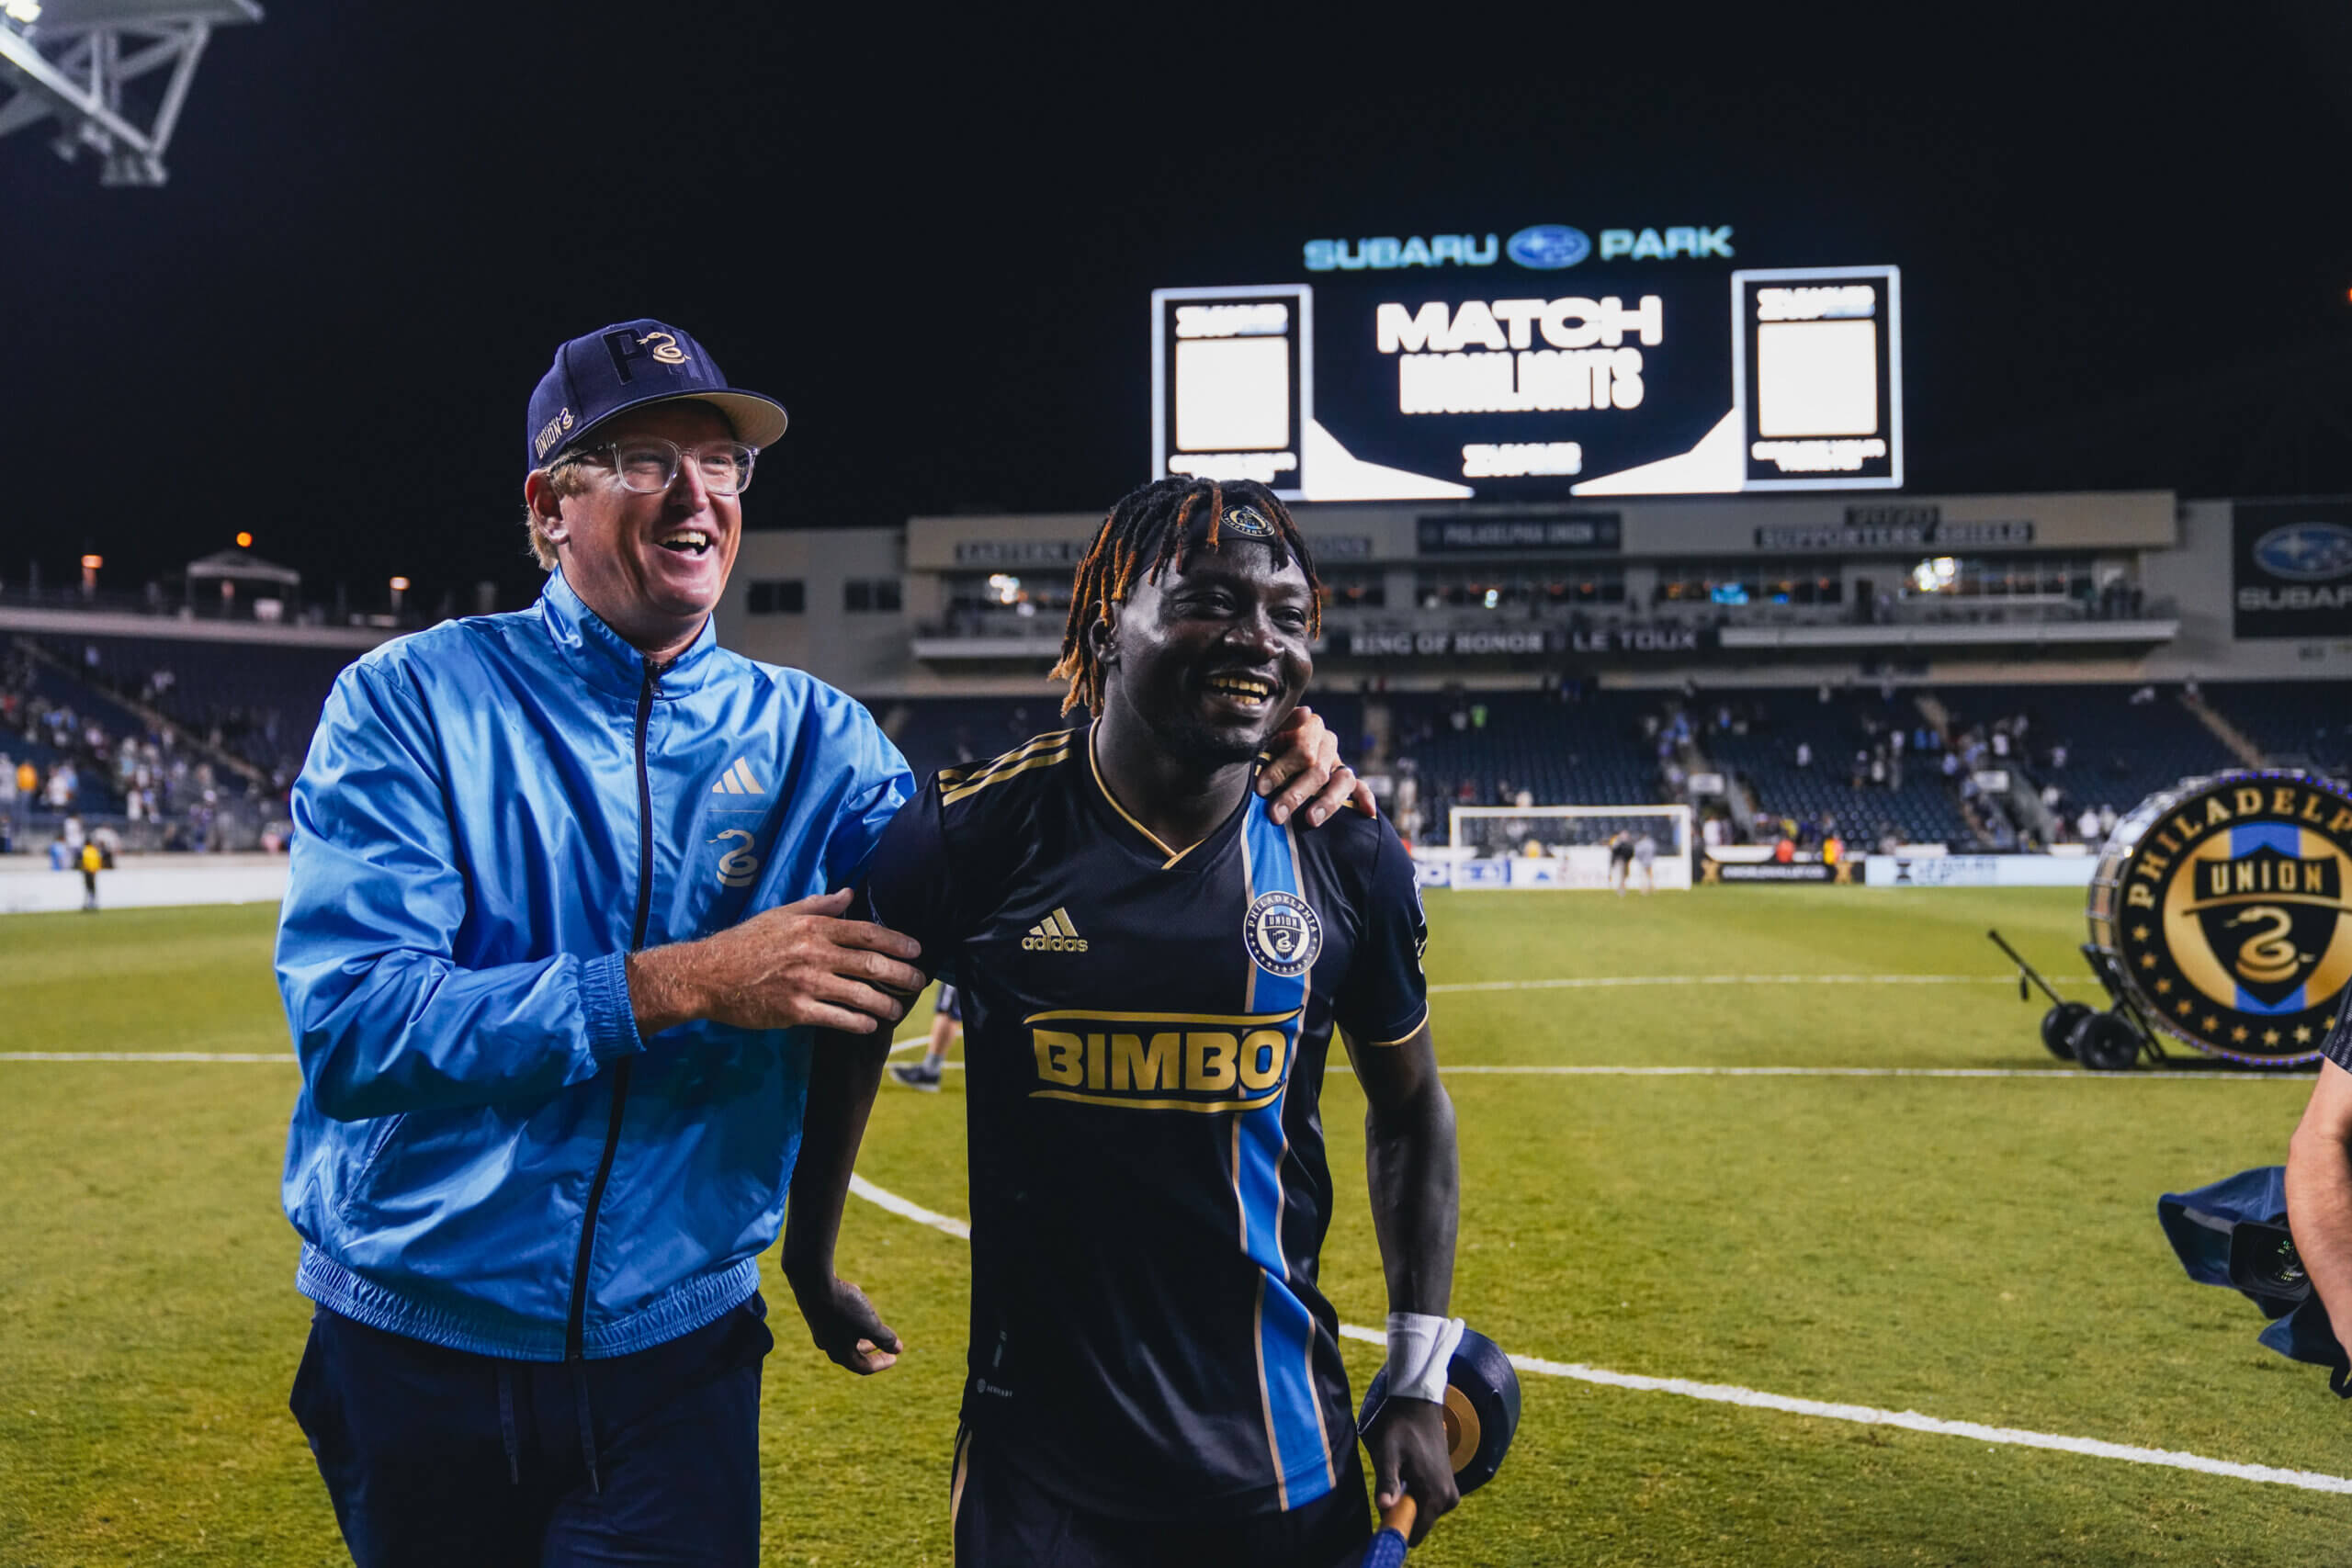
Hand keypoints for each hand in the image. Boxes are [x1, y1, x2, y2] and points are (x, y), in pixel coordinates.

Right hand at [627, 890, 925, 1034]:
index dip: (896, 941)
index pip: (865, 933)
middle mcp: (814, 954)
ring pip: (859, 995)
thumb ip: (818, 905)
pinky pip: (837, 1018)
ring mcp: (805, 984)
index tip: (916, 950)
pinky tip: (870, 1025)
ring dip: (885, 1004)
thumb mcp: (781, 914)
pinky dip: (859, 1022)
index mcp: (813, 928)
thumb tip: (849, 894)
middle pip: (871, 964)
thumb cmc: (745, 942)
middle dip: (901, 975)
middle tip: (918, 983)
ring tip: (898, 1010)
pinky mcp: (795, 1011)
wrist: (709, 975)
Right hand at [786, 1268, 901, 1373]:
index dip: (881, 1363)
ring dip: (860, 1335)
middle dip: (869, 1351)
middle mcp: (827, 1344)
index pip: (863, 1367)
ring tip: (872, 1325)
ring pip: (843, 1337)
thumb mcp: (869, 1323)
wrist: (812, 1282)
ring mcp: (820, 1329)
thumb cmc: (843, 1306)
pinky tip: (857, 1298)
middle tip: (882, 1346)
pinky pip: (837, 1321)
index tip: (895, 1357)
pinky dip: (850, 1318)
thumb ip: (884, 1338)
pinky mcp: (817, 1313)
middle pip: (851, 1354)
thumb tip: (898, 1350)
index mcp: (840, 1353)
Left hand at [1258, 704, 1376, 826]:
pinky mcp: (1345, 778)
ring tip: (1310, 820)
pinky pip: (1360, 788)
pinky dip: (1365, 799)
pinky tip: (1368, 812)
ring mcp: (1338, 762)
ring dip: (1327, 802)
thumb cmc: (1267, 742)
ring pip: (1342, 782)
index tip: (1261, 789)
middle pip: (1318, 771)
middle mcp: (1328, 743)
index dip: (1281, 770)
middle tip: (1275, 814)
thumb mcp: (1269, 731)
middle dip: (1295, 795)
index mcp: (1310, 726)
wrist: (1274, 746)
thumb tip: (1305, 712)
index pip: (1302, 750)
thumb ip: (1284, 722)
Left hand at [1366, 1396, 1456, 1545]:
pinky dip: (1416, 1495)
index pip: (1414, 1533)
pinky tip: (1410, 1472)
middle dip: (1402, 1511)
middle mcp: (1449, 1500)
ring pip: (1422, 1513)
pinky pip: (1429, 1504)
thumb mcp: (1388, 1454)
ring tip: (1402, 1473)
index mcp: (1436, 1496)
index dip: (1396, 1526)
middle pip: (1418, 1524)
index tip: (1384, 1508)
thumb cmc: (1401, 1430)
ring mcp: (1451, 1494)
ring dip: (1408, 1501)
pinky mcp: (1449, 1488)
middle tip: (1391, 1484)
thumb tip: (1384, 1507)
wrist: (1420, 1408)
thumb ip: (1387, 1482)